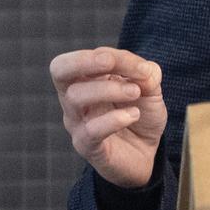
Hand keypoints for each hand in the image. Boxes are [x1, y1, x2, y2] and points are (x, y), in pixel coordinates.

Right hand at [50, 47, 166, 188]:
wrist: (145, 153)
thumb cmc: (138, 114)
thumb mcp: (149, 90)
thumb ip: (147, 75)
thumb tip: (143, 69)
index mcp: (86, 79)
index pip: (84, 58)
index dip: (113, 56)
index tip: (142, 69)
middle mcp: (74, 98)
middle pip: (59, 70)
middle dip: (85, 61)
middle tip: (111, 63)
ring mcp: (77, 122)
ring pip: (75, 97)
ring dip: (109, 89)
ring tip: (135, 93)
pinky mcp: (86, 146)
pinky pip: (90, 130)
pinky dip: (114, 119)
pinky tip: (133, 115)